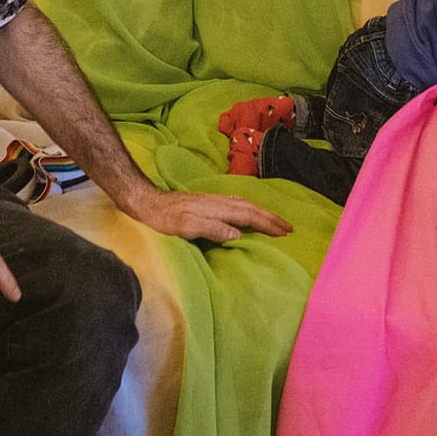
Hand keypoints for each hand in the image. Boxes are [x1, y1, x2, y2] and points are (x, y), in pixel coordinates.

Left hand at [121, 185, 291, 242]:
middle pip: (251, 208)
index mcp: (217, 208)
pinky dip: (249, 209)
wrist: (147, 203)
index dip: (267, 224)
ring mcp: (213, 201)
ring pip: (245, 204)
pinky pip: (236, 204)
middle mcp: (218, 202)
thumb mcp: (186, 228)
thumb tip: (238, 234)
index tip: (284, 233)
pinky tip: (248, 213)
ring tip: (275, 221)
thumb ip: (213, 229)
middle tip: (289, 227)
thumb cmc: (164, 220)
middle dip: (271, 217)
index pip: (249, 216)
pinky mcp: (207, 203)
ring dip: (262, 213)